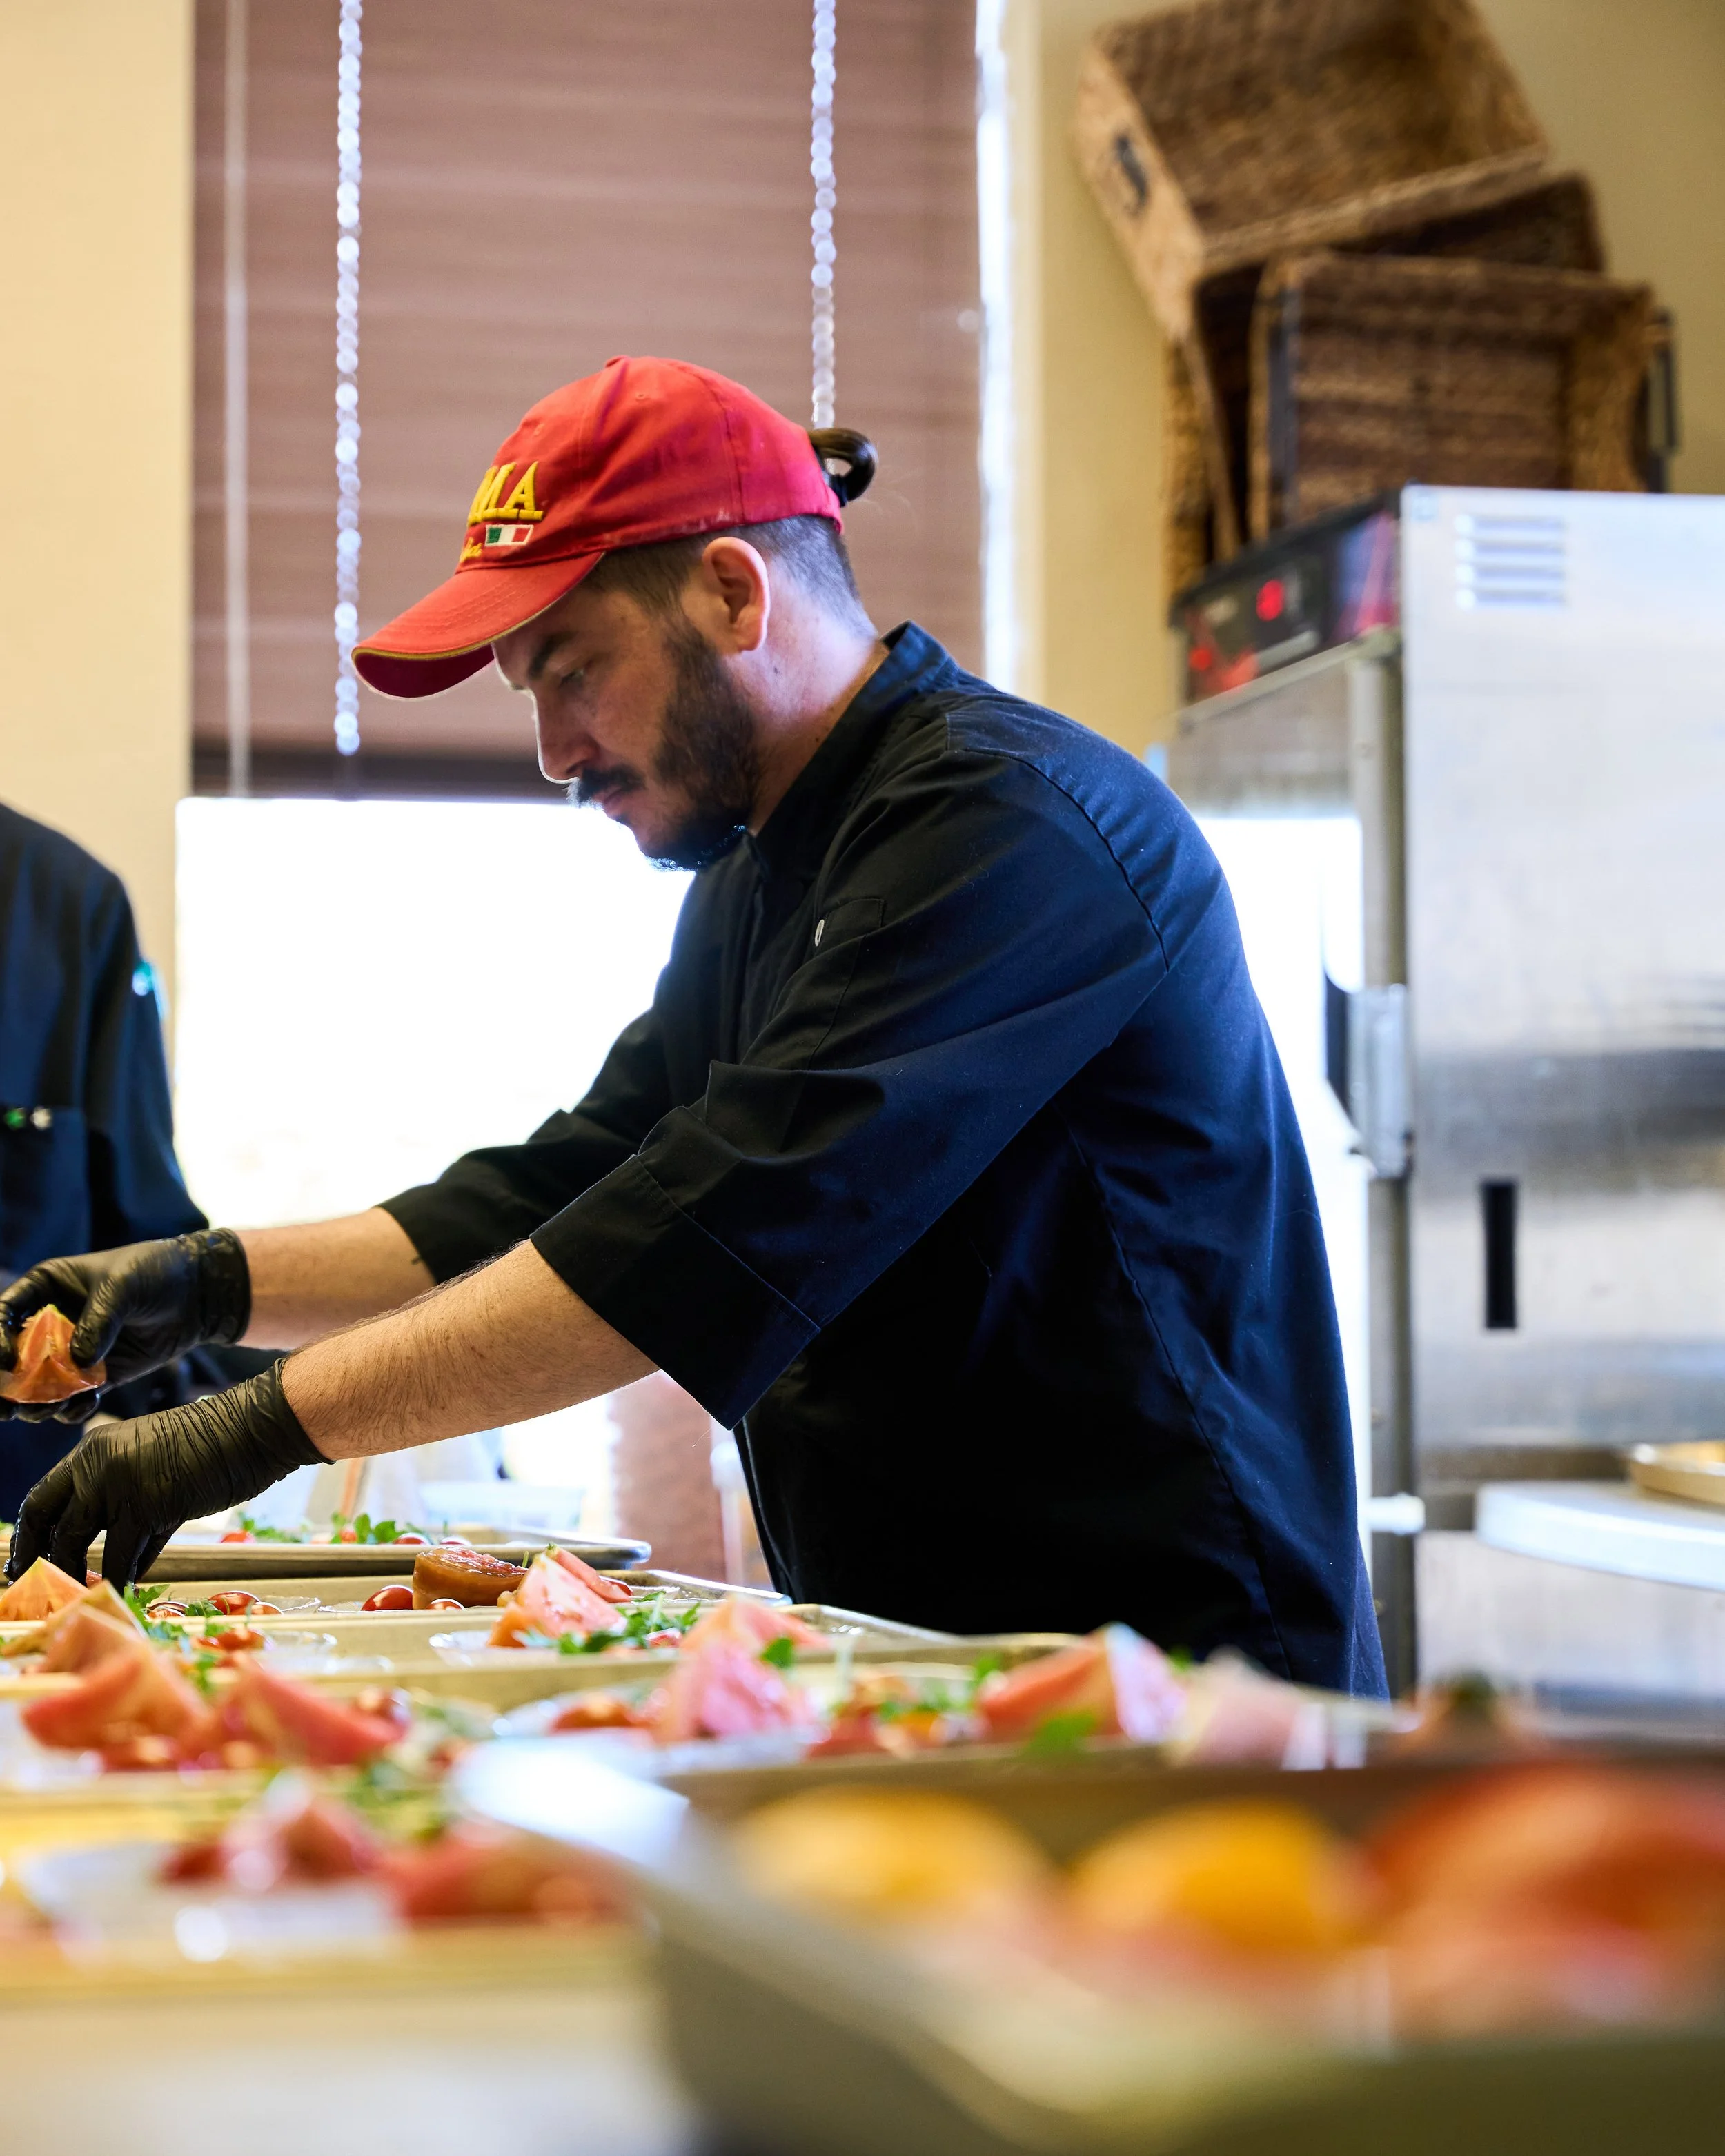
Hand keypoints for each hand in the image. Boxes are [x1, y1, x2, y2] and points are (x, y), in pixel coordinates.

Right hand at [0, 1230, 250, 1424]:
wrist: (196, 1293)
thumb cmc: (155, 1272)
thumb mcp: (124, 1284)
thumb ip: (99, 1320)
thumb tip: (78, 1362)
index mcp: (45, 1288)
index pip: (4, 1314)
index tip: (7, 1360)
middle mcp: (51, 1323)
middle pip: (12, 1359)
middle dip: (5, 1386)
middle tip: (7, 1408)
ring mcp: (72, 1352)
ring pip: (38, 1387)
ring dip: (35, 1405)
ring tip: (43, 1411)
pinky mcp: (97, 1376)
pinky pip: (73, 1400)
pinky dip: (72, 1409)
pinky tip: (84, 1407)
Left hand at [6, 1361, 324, 1587]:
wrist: (251, 1429)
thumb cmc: (213, 1449)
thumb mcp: (153, 1470)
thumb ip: (126, 1506)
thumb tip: (113, 1562)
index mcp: (93, 1451)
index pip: (42, 1498)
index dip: (29, 1535)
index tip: (23, 1565)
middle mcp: (94, 1464)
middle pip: (50, 1523)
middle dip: (41, 1563)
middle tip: (43, 1593)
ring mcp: (116, 1484)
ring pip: (75, 1543)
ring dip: (77, 1577)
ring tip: (83, 1599)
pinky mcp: (144, 1505)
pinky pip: (118, 1557)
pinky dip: (119, 1580)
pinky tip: (124, 1593)